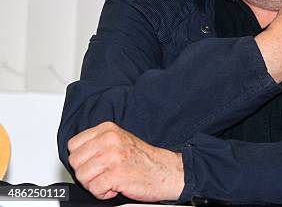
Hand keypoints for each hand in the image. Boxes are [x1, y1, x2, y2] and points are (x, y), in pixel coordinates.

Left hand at [67, 121, 183, 201]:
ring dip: (94, 184)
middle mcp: (110, 140)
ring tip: (110, 180)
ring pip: (82, 176)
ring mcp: (113, 156)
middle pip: (75, 162)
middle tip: (103, 174)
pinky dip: (103, 193)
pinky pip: (94, 189)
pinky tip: (115, 187)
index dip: (82, 158)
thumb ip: (98, 143)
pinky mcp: (117, 174)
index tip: (94, 163)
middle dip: (86, 173)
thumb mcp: (119, 141)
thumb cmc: (142, 159)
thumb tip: (75, 154)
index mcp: (108, 130)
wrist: (165, 171)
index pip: (73, 144)